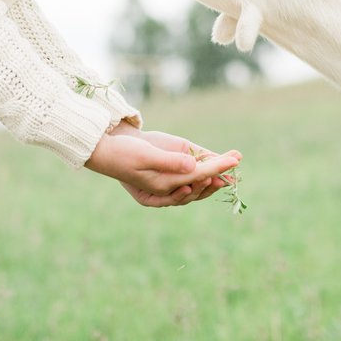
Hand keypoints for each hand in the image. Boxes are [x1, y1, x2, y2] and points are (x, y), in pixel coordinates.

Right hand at [86, 123, 240, 207]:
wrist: (104, 153)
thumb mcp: (146, 155)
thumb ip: (170, 162)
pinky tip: (213, 170)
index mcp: (163, 184)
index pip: (197, 176)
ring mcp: (166, 183)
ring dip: (213, 178)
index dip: (217, 168)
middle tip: (236, 162)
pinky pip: (187, 181)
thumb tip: (194, 167)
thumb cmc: (123, 153)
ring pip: (195, 186)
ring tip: (231, 166)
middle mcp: (167, 187)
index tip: (234, 159)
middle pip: (199, 185)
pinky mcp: (164, 176)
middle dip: (219, 175)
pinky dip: (202, 175)